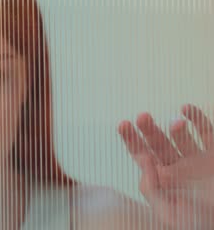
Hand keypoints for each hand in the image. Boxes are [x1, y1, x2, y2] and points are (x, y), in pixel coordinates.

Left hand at [118, 104, 213, 228]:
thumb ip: (151, 189)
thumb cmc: (194, 224)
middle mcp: (178, 166)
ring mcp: (197, 160)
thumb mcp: (167, 213)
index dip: (131, 139)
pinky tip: (187, 110)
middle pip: (158, 142)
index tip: (123, 124)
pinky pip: (206, 133)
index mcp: (162, 179)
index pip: (141, 154)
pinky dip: (197, 119)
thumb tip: (143, 160)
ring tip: (175, 124)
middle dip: (148, 129)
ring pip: (182, 137)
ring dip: (176, 127)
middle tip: (142, 117)